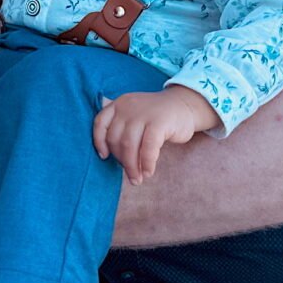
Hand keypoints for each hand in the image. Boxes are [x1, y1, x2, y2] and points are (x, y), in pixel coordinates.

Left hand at [93, 87, 219, 184]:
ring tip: (137, 179)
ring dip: (131, 166)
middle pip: (115, 138)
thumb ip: (121, 128)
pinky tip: (148, 172)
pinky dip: (146, 163)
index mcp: (119, 104)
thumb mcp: (134, 115)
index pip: (100, 123)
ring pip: (129, 145)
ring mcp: (144, 113)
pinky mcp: (159, 122)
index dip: (99, 141)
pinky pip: (148, 147)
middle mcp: (128, 106)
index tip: (104, 157)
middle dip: (121, 160)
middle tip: (130, 174)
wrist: (184, 105)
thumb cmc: (156, 117)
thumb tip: (108, 156)